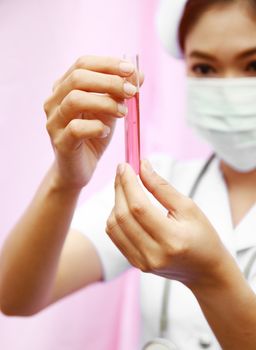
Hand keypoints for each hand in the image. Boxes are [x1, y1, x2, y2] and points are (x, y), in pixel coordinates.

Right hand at [44, 55, 143, 189]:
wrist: (80, 167)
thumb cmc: (93, 134)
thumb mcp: (109, 109)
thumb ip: (120, 92)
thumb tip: (138, 75)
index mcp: (64, 87)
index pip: (82, 64)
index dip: (108, 64)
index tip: (131, 70)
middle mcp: (54, 101)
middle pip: (78, 78)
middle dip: (110, 81)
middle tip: (131, 92)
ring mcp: (54, 122)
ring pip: (75, 100)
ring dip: (106, 103)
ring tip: (123, 113)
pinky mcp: (60, 142)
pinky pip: (76, 128)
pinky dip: (96, 127)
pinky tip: (106, 132)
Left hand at [106, 159, 230, 288]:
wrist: (205, 270)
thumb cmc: (202, 235)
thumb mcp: (188, 207)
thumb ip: (162, 187)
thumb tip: (142, 166)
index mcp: (172, 239)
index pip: (139, 207)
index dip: (128, 183)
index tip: (125, 166)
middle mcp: (154, 254)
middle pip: (123, 215)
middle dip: (119, 188)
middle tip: (123, 171)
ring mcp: (142, 262)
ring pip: (114, 226)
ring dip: (115, 201)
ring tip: (126, 188)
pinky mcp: (136, 263)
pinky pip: (115, 236)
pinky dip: (115, 216)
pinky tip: (125, 206)